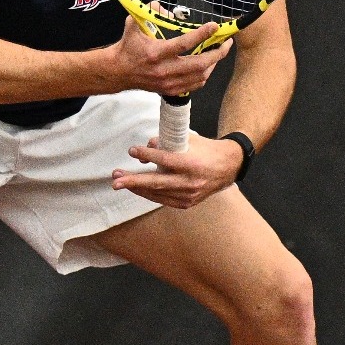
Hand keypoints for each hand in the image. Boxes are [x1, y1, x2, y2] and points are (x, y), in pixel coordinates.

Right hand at [109, 13, 230, 96]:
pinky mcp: (169, 90)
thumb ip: (149, 12)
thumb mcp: (134, 24)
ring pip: (200, 76)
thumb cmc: (128, 47)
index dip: (202, 34)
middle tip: (226, 43)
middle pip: (199, 64)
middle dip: (217, 53)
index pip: (184, 43)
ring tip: (218, 53)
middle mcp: (163, 69)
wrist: (118, 71)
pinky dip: (204, 75)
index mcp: (156, 52)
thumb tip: (162, 5)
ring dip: (213, 64)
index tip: (214, 26)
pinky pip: (194, 85)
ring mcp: (167, 82)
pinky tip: (207, 66)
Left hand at [111, 135, 244, 209]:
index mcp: (193, 164)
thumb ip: (168, 143)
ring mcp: (189, 196)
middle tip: (115, 179)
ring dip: (136, 187)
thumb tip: (147, 147)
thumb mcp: (190, 140)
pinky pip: (162, 199)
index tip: (132, 151)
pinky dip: (148, 193)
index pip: (165, 160)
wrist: (229, 167)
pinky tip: (136, 188)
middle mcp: (190, 183)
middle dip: (133, 181)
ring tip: (119, 181)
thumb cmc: (207, 150)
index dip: (147, 156)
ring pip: (157, 193)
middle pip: (157, 182)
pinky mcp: (187, 203)